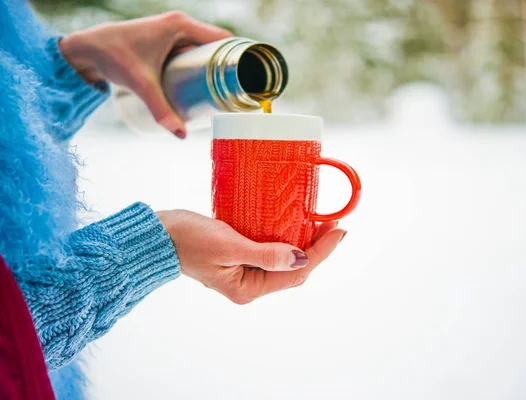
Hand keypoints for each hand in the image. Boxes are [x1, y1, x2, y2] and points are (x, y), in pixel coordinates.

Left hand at [59, 12, 231, 138]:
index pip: (222, 37)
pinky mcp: (166, 40)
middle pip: (216, 44)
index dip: (238, 55)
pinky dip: (200, 64)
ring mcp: (173, 31)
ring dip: (215, 66)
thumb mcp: (142, 85)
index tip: (248, 76)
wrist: (87, 49)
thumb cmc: (112, 57)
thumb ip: (161, 110)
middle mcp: (180, 24)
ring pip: (204, 48)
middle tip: (236, 91)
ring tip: (226, 90)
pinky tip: (204, 82)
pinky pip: (192, 49)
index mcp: (181, 25)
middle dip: (228, 66)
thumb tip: (180, 135)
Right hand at [157, 210, 345, 304]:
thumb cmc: (188, 240)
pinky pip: (271, 250)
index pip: (296, 273)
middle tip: (333, 222)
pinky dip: (285, 237)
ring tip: (321, 221)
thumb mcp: (228, 246)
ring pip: (285, 260)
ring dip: (303, 242)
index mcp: (248, 289)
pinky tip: (294, 222)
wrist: (159, 235)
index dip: (321, 252)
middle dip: (316, 247)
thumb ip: (266, 254)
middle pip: (294, 269)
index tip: (339, 230)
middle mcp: (250, 284)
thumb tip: (300, 258)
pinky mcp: (240, 257)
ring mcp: (245, 272)